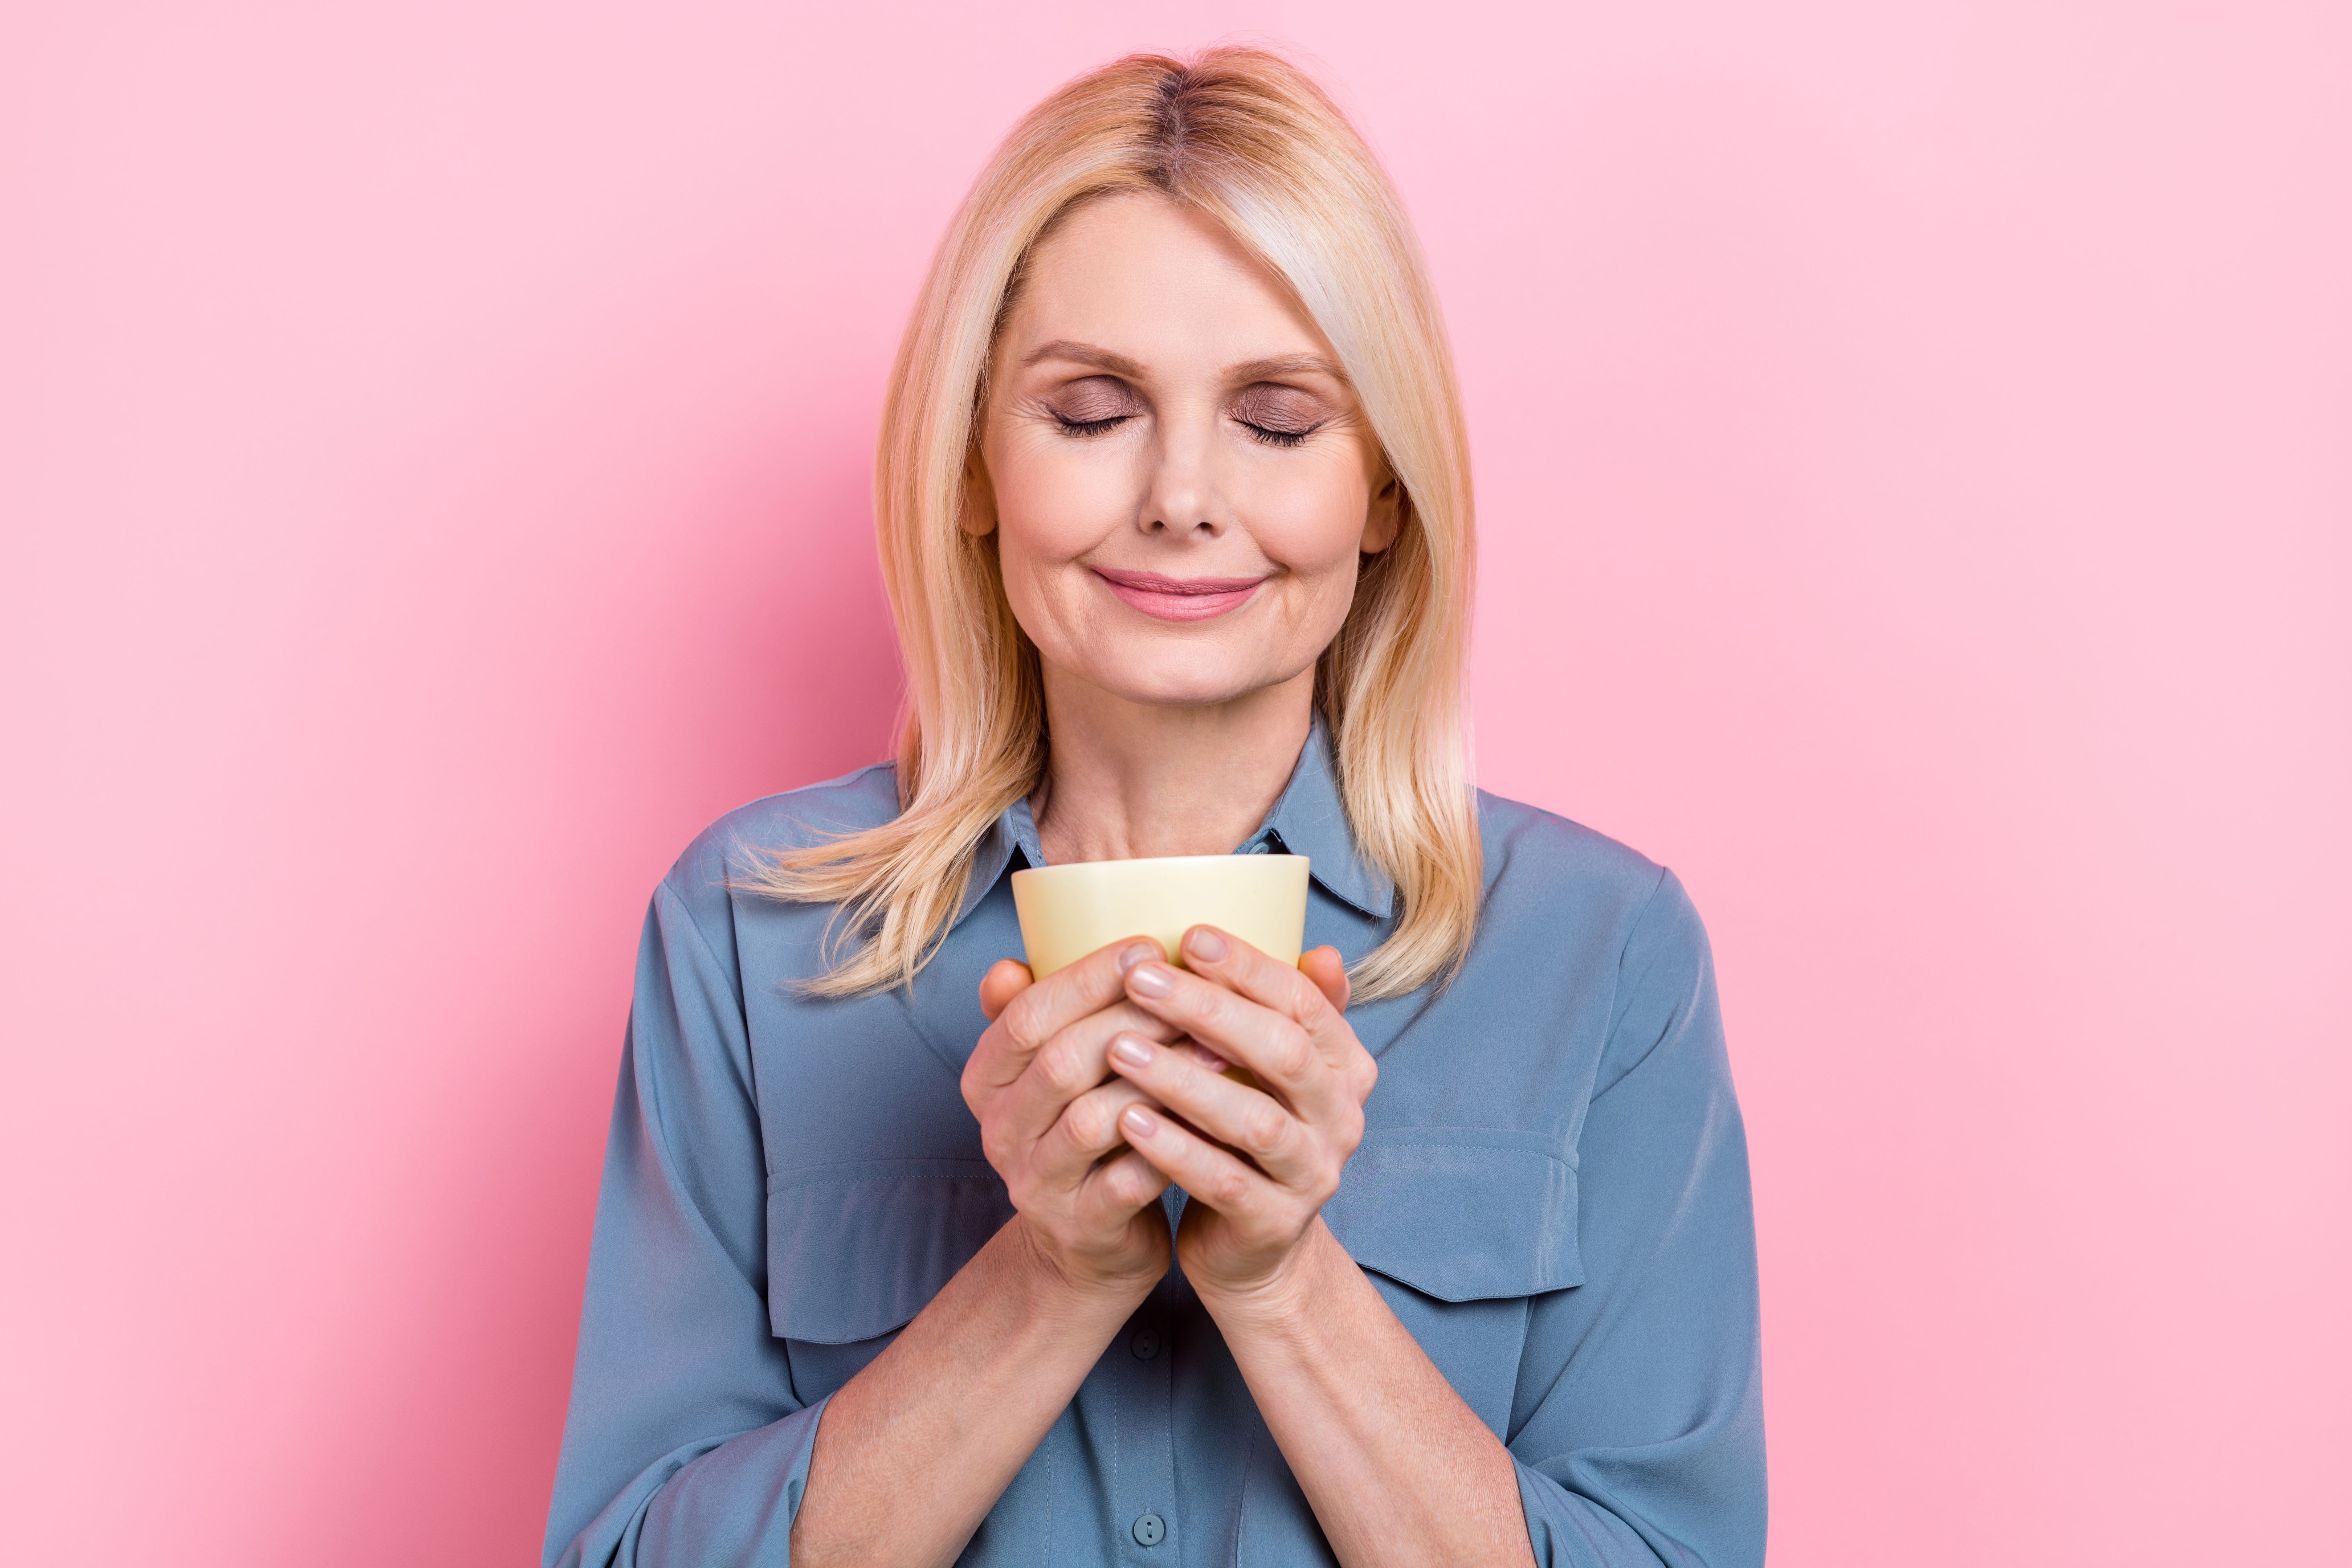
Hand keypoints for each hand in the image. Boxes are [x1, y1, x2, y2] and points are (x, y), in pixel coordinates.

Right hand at [962, 938, 1206, 1299]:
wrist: (1089, 1244)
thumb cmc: (1087, 1135)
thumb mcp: (1052, 1073)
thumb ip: (1042, 1016)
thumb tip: (1013, 961)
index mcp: (986, 1081)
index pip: (1026, 1016)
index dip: (1086, 978)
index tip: (1149, 946)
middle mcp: (999, 1132)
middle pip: (1060, 1060)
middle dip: (1133, 1018)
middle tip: (1196, 992)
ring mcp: (1036, 1184)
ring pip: (1093, 1118)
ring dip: (1161, 1078)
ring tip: (1218, 1048)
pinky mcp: (1082, 1227)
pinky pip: (1128, 1180)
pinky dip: (1173, 1144)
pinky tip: (1216, 1115)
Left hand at [1102, 928, 1375, 1304]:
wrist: (1252, 1245)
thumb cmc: (1244, 1133)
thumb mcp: (1267, 1069)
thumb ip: (1279, 1009)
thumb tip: (1320, 947)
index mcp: (1343, 1065)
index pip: (1303, 1002)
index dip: (1250, 966)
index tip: (1188, 935)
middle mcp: (1341, 1116)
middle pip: (1283, 1052)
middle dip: (1210, 1010)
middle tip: (1140, 979)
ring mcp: (1314, 1173)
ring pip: (1254, 1119)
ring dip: (1184, 1080)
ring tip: (1119, 1049)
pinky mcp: (1275, 1223)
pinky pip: (1224, 1181)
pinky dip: (1175, 1149)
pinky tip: (1127, 1122)